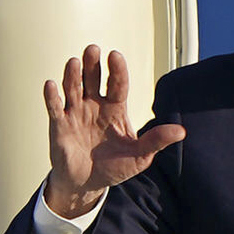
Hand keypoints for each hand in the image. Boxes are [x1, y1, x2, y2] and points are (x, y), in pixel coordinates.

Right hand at [43, 45, 183, 217]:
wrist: (88, 184)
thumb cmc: (115, 167)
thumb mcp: (140, 156)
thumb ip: (156, 141)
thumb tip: (181, 131)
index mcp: (115, 108)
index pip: (117, 84)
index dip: (117, 70)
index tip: (115, 56)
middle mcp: (94, 105)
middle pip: (92, 79)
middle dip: (92, 64)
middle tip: (93, 49)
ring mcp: (75, 113)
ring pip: (73, 88)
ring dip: (72, 76)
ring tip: (74, 63)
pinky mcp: (59, 125)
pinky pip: (54, 108)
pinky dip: (52, 96)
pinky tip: (51, 85)